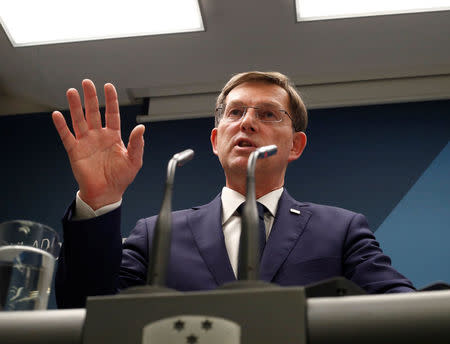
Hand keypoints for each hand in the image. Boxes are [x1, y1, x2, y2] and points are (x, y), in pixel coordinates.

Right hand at [52, 80, 144, 209]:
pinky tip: (57, 114)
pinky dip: (61, 126)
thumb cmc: (121, 178)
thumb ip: (137, 144)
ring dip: (75, 106)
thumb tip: (141, 128)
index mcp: (114, 137)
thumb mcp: (134, 161)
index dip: (111, 100)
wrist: (107, 194)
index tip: (108, 86)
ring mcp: (86, 142)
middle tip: (87, 82)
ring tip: (72, 91)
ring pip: (79, 120)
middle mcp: (99, 136)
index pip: (112, 114)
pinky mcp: (75, 151)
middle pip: (94, 112)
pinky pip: (67, 136)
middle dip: (91, 97)